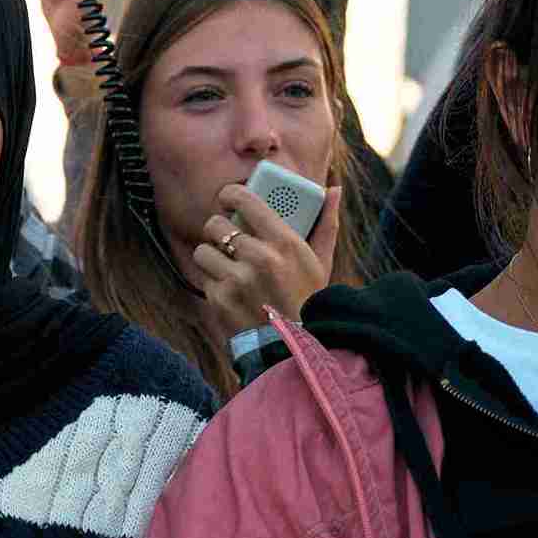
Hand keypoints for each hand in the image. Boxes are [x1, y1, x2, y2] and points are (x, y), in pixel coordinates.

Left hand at [192, 182, 340, 342]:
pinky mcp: (220, 300)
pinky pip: (203, 277)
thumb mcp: (322, 261)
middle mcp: (260, 258)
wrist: (295, 348)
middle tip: (226, 237)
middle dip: (218, 230)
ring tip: (226, 265)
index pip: (245, 200)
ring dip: (211, 257)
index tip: (228, 198)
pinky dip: (213, 282)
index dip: (230, 194)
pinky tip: (230, 290)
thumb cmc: (309, 300)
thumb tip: (334, 189)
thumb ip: (326, 223)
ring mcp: (238, 280)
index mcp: (285, 243)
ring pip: (203, 250)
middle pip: (215, 224)